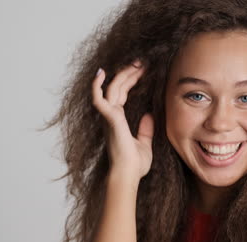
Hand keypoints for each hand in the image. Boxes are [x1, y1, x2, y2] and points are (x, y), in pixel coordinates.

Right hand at [91, 60, 153, 183]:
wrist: (128, 175)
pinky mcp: (109, 119)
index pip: (123, 94)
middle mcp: (111, 116)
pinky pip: (98, 99)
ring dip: (123, 74)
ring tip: (137, 63)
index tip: (143, 71)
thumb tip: (149, 116)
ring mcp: (108, 117)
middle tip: (142, 62)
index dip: (132, 81)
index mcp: (118, 121)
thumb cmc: (134, 165)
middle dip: (129, 73)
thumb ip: (145, 130)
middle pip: (118, 88)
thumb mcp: (144, 144)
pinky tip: (101, 73)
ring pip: (112, 88)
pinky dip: (96, 86)